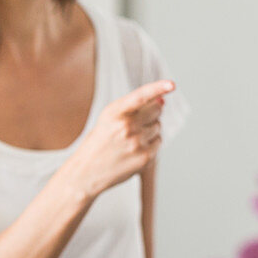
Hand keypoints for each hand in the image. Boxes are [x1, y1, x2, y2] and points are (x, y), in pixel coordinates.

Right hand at [70, 79, 173, 195]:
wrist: (86, 172)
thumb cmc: (99, 142)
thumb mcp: (109, 118)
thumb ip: (134, 107)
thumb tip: (162, 100)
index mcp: (114, 113)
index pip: (140, 96)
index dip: (157, 88)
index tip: (172, 84)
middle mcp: (126, 127)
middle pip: (156, 110)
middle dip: (152, 112)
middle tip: (136, 122)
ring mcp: (137, 143)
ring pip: (158, 127)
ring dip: (150, 130)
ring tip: (130, 140)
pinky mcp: (144, 158)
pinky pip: (158, 142)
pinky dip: (150, 144)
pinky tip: (134, 150)